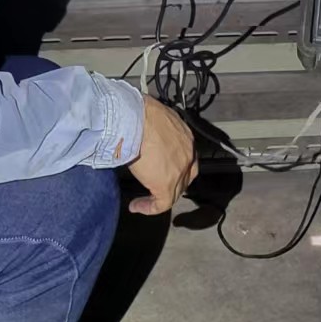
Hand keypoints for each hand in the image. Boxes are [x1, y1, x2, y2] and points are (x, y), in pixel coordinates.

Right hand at [128, 96, 197, 214]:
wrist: (133, 118)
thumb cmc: (137, 113)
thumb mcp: (151, 121)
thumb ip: (153, 132)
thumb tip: (142, 136)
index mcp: (185, 136)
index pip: (186, 157)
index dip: (177, 167)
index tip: (161, 169)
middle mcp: (187, 153)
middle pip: (186, 176)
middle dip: (173, 185)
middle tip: (156, 189)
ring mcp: (179, 169)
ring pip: (175, 191)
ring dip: (160, 198)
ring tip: (143, 202)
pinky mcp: (166, 184)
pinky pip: (162, 204)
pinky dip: (149, 208)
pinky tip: (136, 206)